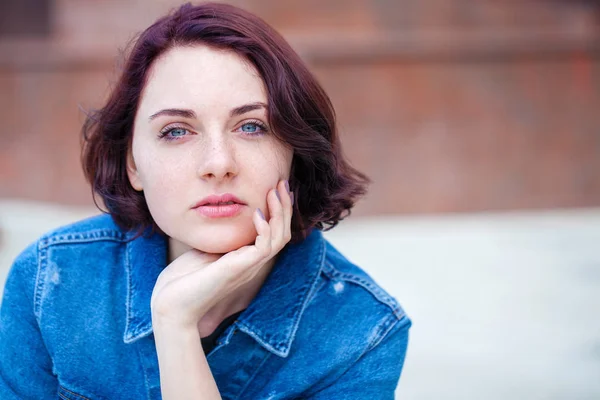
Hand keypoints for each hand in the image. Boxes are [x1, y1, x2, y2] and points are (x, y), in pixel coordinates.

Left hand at [150, 180, 292, 328]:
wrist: (170, 305)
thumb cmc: (181, 281)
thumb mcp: (204, 250)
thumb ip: (219, 238)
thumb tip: (219, 216)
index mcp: (245, 259)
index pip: (273, 234)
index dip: (278, 211)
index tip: (274, 189)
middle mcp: (251, 264)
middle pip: (282, 233)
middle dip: (284, 207)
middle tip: (282, 184)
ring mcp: (247, 267)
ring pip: (279, 238)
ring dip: (280, 213)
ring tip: (273, 191)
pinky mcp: (239, 269)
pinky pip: (265, 247)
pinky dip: (264, 228)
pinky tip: (256, 212)